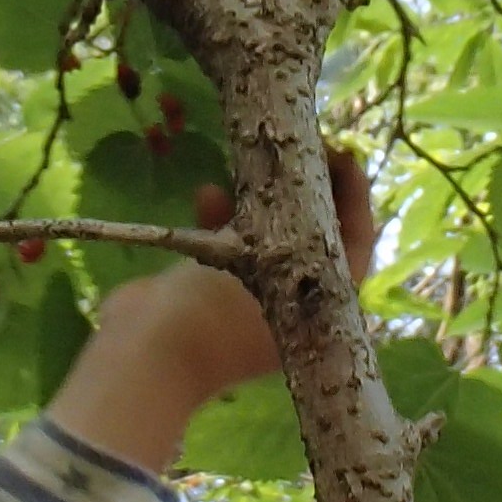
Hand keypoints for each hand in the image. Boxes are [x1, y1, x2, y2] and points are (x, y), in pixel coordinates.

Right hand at [49, 147, 373, 475]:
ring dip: (259, 199)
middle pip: (317, 234)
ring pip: (270, 236)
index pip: (358, 242)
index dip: (355, 194)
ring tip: (248, 164)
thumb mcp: (267, 262)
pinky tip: (205, 194)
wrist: (144, 354)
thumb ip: (301, 223)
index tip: (342, 151)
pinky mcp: (210, 295)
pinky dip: (221, 220)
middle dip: (308, 189)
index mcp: (323, 311)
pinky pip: (228, 247)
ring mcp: (251, 304)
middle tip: (302, 147)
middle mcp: (295, 308)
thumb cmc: (213, 313)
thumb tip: (329, 171)